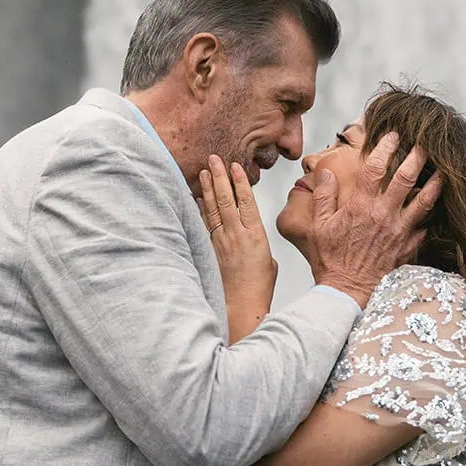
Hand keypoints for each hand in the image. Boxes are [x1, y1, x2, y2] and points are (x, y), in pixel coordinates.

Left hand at [198, 155, 276, 342]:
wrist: (242, 306)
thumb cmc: (259, 288)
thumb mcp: (269, 262)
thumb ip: (260, 245)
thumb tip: (252, 242)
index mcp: (256, 235)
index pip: (247, 201)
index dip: (240, 182)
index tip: (235, 166)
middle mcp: (237, 235)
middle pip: (226, 200)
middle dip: (220, 177)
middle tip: (214, 159)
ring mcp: (222, 241)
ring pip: (213, 209)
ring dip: (208, 188)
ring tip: (204, 171)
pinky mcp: (210, 250)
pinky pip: (204, 224)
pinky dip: (200, 209)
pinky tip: (196, 197)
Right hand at [306, 132, 440, 306]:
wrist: (347, 291)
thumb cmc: (331, 259)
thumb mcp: (319, 226)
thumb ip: (323, 196)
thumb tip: (325, 173)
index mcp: (361, 206)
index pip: (375, 168)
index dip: (385, 147)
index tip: (392, 135)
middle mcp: (383, 214)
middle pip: (406, 178)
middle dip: (417, 157)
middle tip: (425, 143)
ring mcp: (399, 231)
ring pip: (424, 201)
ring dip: (435, 183)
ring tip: (444, 170)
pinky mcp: (408, 246)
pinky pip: (425, 227)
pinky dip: (432, 215)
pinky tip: (438, 206)